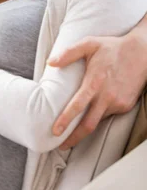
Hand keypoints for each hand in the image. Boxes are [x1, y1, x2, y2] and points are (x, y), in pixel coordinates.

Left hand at [49, 34, 146, 149]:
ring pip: (98, 120)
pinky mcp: (126, 106)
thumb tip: (50, 62)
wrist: (142, 53)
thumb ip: (69, 53)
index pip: (77, 106)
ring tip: (72, 131)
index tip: (55, 131)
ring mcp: (118, 103)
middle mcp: (106, 96)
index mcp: (95, 82)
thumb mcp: (89, 44)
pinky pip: (108, 114)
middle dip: (73, 138)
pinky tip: (94, 109)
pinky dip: (98, 114)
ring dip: (85, 127)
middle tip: (60, 145)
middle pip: (88, 125)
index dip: (65, 120)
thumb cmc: (112, 47)